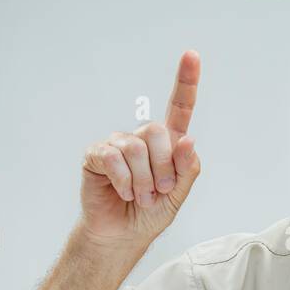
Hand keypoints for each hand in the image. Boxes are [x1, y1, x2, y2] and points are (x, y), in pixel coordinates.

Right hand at [79, 50, 201, 252]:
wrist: (122, 235)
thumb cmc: (151, 212)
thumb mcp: (179, 194)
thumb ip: (187, 168)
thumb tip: (187, 140)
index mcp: (168, 143)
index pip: (180, 107)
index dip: (186, 80)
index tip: (192, 54)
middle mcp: (143, 137)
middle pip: (157, 131)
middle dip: (163, 166)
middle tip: (159, 191)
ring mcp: (118, 144)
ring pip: (136, 147)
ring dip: (143, 180)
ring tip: (140, 197)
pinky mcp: (97, 155)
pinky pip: (113, 157)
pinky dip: (124, 181)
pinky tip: (123, 193)